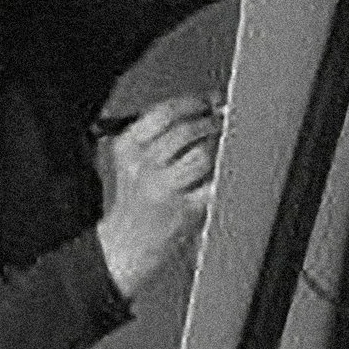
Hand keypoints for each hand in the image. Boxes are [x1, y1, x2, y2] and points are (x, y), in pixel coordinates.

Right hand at [95, 94, 221, 298]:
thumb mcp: (133, 158)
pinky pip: (214, 183)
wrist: (125, 247)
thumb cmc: (134, 201)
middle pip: (187, 130)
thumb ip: (165, 129)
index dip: (193, 103)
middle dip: (210, 124)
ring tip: (215, 155)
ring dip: (216, 150)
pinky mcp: (184, 210)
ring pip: (203, 154)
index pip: (165, 112)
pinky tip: (219, 175)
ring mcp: (163, 189)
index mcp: (127, 148)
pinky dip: (223, 176)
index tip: (205, 104)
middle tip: (217, 126)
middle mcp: (142, 166)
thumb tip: (210, 101)